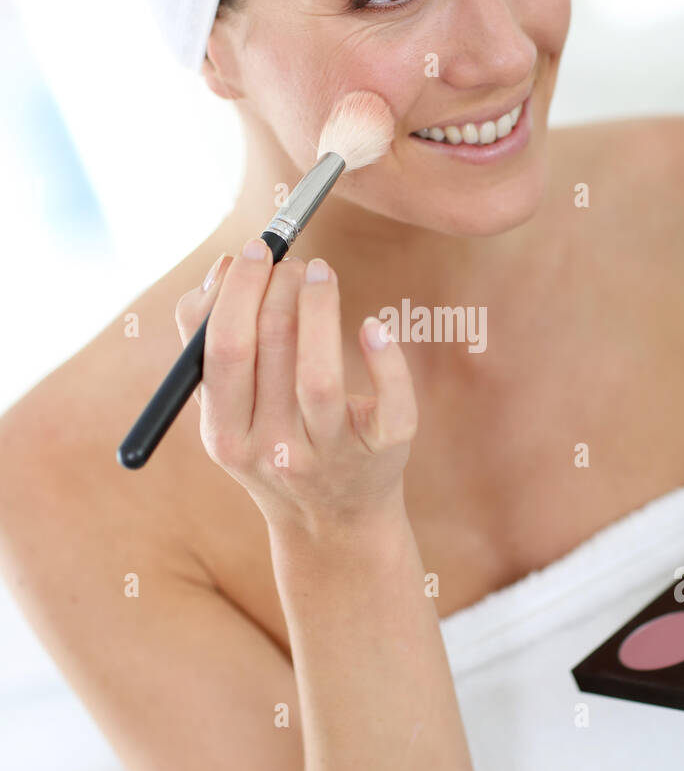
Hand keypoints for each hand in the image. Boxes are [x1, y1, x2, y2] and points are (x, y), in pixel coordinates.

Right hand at [175, 242, 417, 529]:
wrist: (333, 520)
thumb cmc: (273, 441)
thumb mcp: (227, 408)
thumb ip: (207, 340)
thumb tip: (223, 267)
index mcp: (225, 435)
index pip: (223, 349)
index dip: (238, 290)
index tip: (255, 251)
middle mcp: (274, 450)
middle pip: (269, 350)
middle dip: (280, 285)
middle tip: (294, 262)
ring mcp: (330, 455)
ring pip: (320, 376)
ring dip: (320, 306)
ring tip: (321, 271)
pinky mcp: (383, 452)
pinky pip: (389, 404)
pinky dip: (385, 360)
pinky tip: (374, 326)